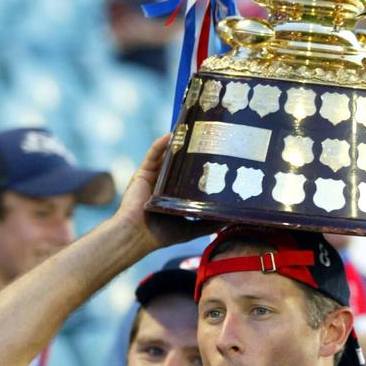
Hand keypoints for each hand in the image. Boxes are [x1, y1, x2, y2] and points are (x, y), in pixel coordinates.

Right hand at [117, 134, 215, 251]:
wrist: (136, 235)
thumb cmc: (161, 235)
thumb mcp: (192, 229)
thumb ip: (208, 223)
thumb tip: (230, 219)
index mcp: (175, 195)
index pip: (190, 176)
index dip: (201, 166)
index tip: (216, 156)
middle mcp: (165, 184)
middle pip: (179, 162)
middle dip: (191, 150)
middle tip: (206, 137)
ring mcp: (154, 177)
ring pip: (167, 155)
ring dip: (177, 142)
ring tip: (190, 129)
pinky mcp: (143, 173)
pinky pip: (152, 154)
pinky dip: (160, 144)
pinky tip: (170, 135)